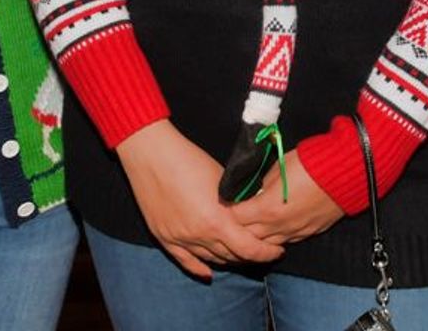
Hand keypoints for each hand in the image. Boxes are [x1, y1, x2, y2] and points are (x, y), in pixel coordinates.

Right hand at [114, 120, 282, 279]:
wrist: (151, 154)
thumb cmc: (188, 159)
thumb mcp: (222, 180)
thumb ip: (237, 201)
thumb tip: (252, 210)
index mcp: (217, 220)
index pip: (249, 249)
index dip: (266, 253)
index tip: (276, 250)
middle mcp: (199, 235)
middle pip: (232, 257)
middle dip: (249, 256)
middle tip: (261, 250)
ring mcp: (180, 239)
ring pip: (211, 260)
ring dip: (228, 259)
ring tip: (240, 255)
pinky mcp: (163, 237)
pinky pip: (185, 261)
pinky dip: (199, 268)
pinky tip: (209, 273)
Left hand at [232, 149, 345, 245]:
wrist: (345, 172)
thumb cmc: (311, 163)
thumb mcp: (278, 167)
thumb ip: (262, 184)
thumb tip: (255, 191)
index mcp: (267, 208)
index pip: (236, 218)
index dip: (228, 210)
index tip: (224, 203)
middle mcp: (278, 226)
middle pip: (248, 236)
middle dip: (238, 227)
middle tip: (233, 217)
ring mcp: (294, 232)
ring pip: (266, 245)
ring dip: (256, 237)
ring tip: (251, 227)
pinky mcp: (308, 233)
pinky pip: (285, 241)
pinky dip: (275, 237)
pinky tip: (273, 229)